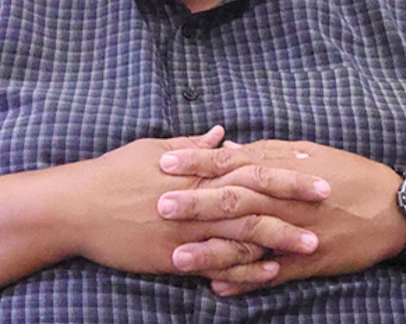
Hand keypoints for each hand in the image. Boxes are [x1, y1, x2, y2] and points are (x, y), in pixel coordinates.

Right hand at [69, 127, 325, 279]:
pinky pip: (217, 264)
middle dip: (294, 202)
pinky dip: (245, 269)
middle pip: (256, 198)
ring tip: (313, 244)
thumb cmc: (113, 173)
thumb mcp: (153, 150)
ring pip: (243, 234)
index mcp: (196, 170)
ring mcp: (188, 230)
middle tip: (330, 203)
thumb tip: (222, 134)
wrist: (75, 208)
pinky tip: (269, 272)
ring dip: (280, 239)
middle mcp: (197, 198)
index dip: (286, 171)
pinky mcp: (174, 256)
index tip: (316, 170)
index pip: (252, 166)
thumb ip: (192, 146)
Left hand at [157, 139, 405, 294]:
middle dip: (196, 204)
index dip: (198, 163)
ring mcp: (297, 232)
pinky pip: (272, 273)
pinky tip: (217, 287)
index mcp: (284, 168)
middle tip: (159, 205)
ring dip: (212, 250)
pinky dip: (245, 281)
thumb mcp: (310, 153)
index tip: (164, 163)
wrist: (396, 209)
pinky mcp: (310, 261)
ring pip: (248, 242)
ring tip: (177, 257)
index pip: (233, 163)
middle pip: (235, 200)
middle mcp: (286, 199)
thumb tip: (231, 148)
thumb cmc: (351, 175)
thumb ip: (268, 153)